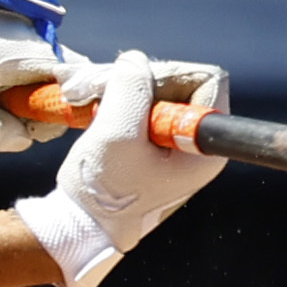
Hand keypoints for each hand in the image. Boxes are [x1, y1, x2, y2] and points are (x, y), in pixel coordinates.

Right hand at [9, 51, 226, 286]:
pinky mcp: (151, 142)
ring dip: (116, 88)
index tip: (133, 89)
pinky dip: (112, 100)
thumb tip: (135, 60)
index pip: (206, 80)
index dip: (168, 74)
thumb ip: (131, 87)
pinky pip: (139, 104)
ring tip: (82, 95)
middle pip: (178, 81)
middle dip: (135, 80)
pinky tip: (88, 104)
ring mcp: (173, 143)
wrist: (81, 226)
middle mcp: (196, 143)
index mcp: (204, 146)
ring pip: (153, 90)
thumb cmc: (103, 192)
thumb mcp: (116, 133)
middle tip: (94, 87)